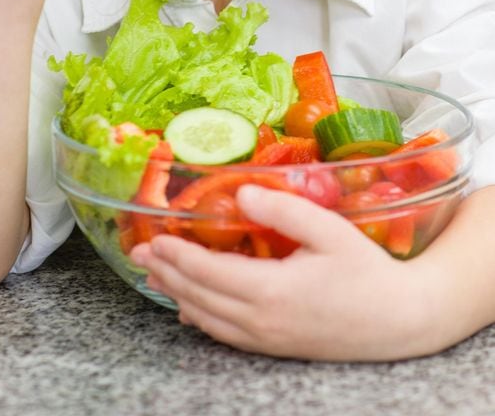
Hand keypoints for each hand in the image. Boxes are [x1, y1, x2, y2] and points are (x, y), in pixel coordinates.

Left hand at [131, 186, 434, 360]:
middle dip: (166, 272)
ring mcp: (268, 339)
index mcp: (272, 291)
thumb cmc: (368, 272)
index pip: (208, 272)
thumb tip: (243, 192)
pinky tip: (190, 310)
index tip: (152, 237)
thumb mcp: (329, 230)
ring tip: (155, 274)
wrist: (401, 322)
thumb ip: (283, 210)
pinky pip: (226, 335)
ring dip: (177, 294)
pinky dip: (201, 318)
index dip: (177, 254)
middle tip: (138, 251)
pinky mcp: (277, 346)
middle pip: (199, 296)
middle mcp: (262, 321)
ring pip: (208, 319)